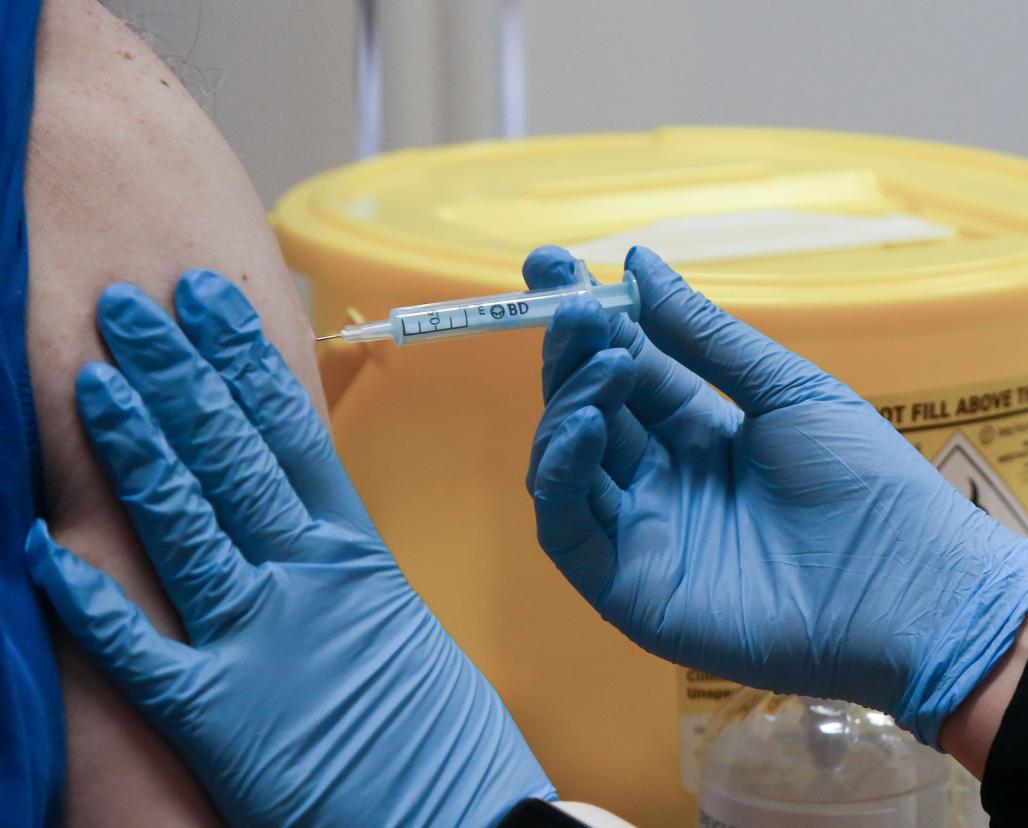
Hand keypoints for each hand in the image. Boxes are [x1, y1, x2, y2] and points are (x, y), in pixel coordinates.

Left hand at [26, 272, 552, 825]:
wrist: (461, 817)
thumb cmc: (435, 731)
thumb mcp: (398, 630)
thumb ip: (343, 575)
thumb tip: (302, 529)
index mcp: (358, 556)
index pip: (293, 433)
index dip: (244, 360)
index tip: (209, 300)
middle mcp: (310, 582)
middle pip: (233, 458)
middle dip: (177, 375)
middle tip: (128, 306)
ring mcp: (265, 644)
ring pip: (188, 526)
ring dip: (138, 450)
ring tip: (93, 380)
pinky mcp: (224, 720)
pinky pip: (142, 653)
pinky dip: (90, 604)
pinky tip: (42, 549)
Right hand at [524, 246, 1027, 745]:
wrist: (908, 586)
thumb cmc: (866, 484)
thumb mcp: (785, 390)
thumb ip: (705, 335)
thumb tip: (637, 261)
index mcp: (699, 433)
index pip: (625, 368)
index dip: (590, 320)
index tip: (554, 263)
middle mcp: (661, 481)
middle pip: (587, 410)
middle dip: (573, 354)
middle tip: (573, 308)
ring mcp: (642, 536)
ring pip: (566, 465)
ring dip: (569, 405)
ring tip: (605, 363)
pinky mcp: (629, 591)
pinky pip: (568, 530)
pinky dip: (561, 474)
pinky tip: (583, 424)